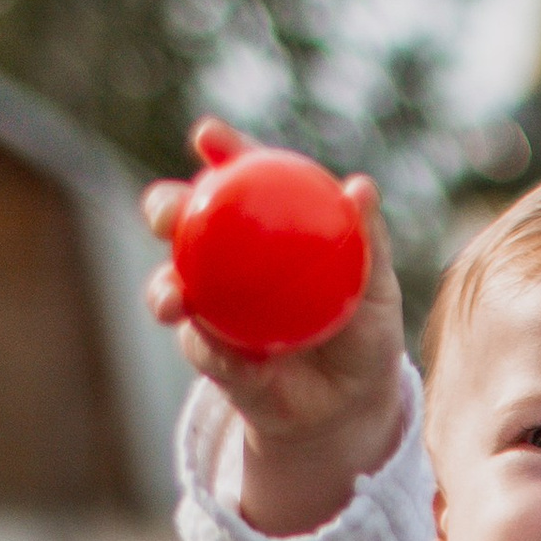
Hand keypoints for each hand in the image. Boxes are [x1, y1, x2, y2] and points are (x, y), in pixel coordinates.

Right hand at [140, 116, 408, 534]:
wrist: (351, 405)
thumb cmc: (365, 332)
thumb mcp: (376, 287)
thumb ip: (368, 240)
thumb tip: (361, 188)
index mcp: (264, 228)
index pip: (238, 176)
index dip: (219, 150)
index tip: (208, 135)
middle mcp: (226, 261)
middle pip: (182, 221)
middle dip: (166, 209)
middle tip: (172, 212)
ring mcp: (213, 308)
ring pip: (171, 286)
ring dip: (164, 287)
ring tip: (174, 296)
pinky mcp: (212, 357)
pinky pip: (201, 348)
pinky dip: (208, 347)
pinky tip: (220, 349)